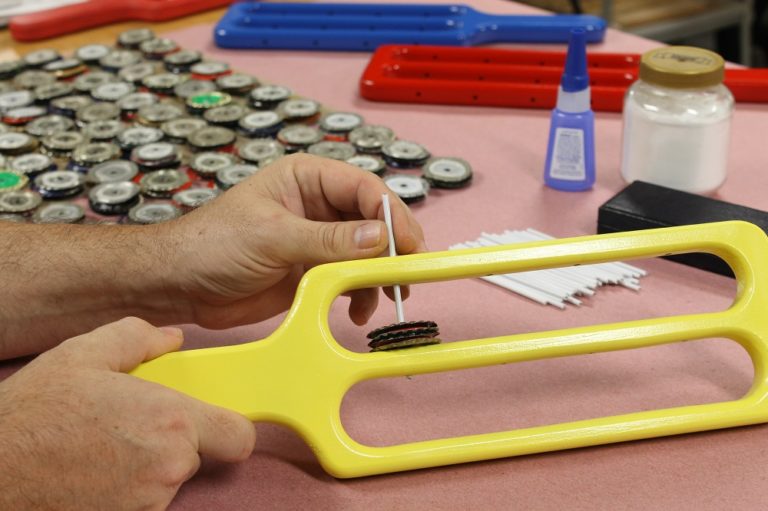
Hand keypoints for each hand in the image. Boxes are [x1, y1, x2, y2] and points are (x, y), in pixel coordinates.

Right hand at [0, 317, 255, 510]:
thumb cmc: (33, 416)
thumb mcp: (82, 356)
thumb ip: (137, 339)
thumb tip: (171, 337)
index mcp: (170, 420)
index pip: (239, 435)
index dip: (231, 426)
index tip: (213, 419)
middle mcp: (167, 467)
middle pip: (198, 454)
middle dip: (174, 439)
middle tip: (132, 424)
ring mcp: (148, 502)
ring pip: (168, 479)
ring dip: (147, 464)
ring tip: (103, 446)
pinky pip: (144, 501)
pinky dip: (127, 487)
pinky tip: (94, 469)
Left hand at [169, 153, 426, 327]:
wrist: (179, 285)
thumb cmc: (212, 244)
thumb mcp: (273, 237)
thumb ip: (328, 239)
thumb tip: (380, 237)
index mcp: (308, 179)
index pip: (364, 189)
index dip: (391, 215)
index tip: (408, 243)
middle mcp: (319, 207)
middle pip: (373, 222)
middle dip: (392, 248)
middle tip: (405, 275)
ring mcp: (318, 242)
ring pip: (367, 254)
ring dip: (379, 276)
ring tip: (385, 298)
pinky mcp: (314, 273)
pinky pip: (351, 281)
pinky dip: (360, 296)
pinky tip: (357, 312)